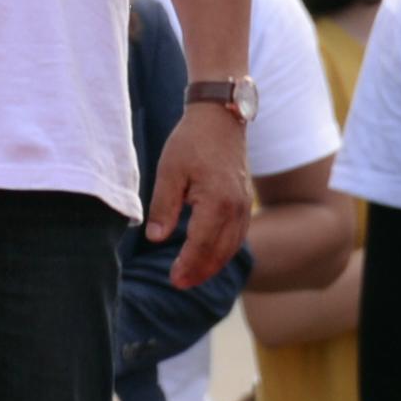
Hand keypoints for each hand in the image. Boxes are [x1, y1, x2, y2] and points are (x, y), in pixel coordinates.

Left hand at [147, 101, 250, 291]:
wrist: (220, 116)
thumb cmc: (191, 141)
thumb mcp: (169, 171)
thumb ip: (164, 207)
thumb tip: (156, 239)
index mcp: (216, 202)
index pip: (202, 245)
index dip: (187, 266)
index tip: (173, 280)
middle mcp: (236, 208)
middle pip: (220, 252)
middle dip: (200, 271)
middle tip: (179, 283)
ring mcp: (244, 204)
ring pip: (232, 246)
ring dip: (213, 264)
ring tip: (192, 275)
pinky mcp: (245, 200)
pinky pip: (238, 234)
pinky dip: (224, 250)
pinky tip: (209, 254)